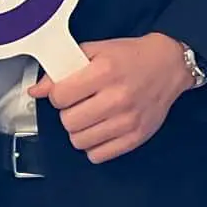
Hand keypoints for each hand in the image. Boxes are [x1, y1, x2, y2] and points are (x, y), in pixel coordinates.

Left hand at [31, 34, 191, 164]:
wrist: (168, 66)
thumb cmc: (131, 57)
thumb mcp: (96, 50)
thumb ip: (63, 68)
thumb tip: (37, 90)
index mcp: (105, 72)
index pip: (60, 96)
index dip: (57, 94)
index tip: (65, 91)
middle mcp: (117, 98)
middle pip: (68, 122)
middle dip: (68, 113)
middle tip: (79, 104)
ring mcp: (128, 121)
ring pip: (80, 141)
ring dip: (79, 130)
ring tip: (89, 117)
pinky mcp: (136, 137)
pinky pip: (98, 155)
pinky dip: (94, 146)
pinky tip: (100, 129)